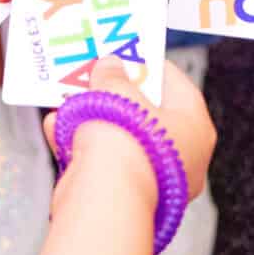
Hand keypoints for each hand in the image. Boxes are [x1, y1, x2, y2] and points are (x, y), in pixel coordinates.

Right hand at [47, 59, 216, 203]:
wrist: (104, 199)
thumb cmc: (126, 142)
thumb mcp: (117, 93)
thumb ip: (113, 76)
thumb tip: (110, 67)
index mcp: (196, 128)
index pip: (176, 85)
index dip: (149, 66)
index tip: (127, 55)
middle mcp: (182, 157)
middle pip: (145, 114)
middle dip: (114, 95)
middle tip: (94, 77)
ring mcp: (154, 180)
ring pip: (120, 140)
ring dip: (91, 119)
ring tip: (69, 99)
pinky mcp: (124, 196)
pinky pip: (103, 163)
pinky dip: (80, 146)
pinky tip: (57, 128)